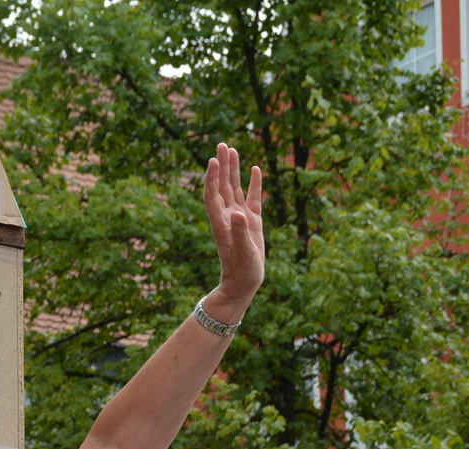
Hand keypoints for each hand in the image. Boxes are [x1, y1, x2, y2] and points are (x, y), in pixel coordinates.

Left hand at [201, 142, 265, 315]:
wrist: (244, 284)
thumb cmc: (241, 272)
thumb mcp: (242, 253)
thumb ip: (239, 233)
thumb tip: (238, 213)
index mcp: (221, 223)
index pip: (213, 195)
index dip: (212, 178)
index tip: (214, 160)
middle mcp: (228, 217)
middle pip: (222, 186)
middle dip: (222, 165)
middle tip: (222, 144)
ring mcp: (239, 219)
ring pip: (235, 188)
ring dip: (233, 170)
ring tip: (232, 150)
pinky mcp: (252, 223)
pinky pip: (252, 199)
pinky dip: (254, 184)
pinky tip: (255, 169)